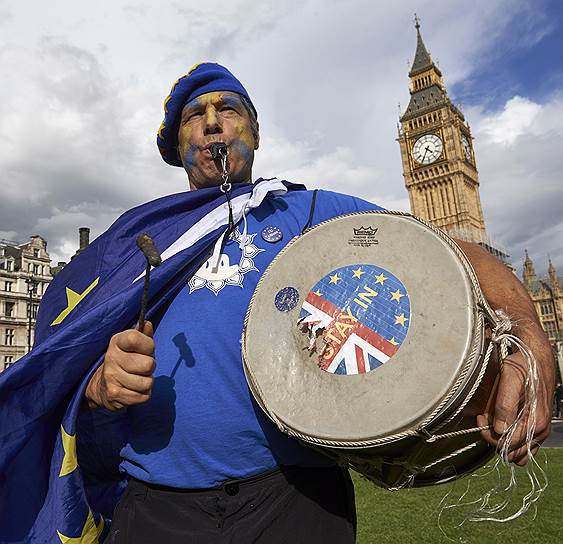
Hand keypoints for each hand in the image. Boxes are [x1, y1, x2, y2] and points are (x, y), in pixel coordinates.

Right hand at [85, 321, 154, 410]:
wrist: (103, 385)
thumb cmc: (126, 360)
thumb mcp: (133, 344)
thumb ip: (143, 334)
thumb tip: (148, 325)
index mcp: (117, 341)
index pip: (135, 338)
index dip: (148, 345)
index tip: (147, 349)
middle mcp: (111, 357)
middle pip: (148, 364)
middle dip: (150, 367)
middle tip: (142, 367)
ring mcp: (111, 377)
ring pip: (147, 382)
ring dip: (147, 382)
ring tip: (138, 378)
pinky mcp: (114, 395)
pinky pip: (143, 396)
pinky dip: (143, 395)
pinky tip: (134, 389)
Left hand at [478, 350, 551, 465]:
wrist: (536, 357)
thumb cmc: (523, 366)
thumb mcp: (510, 380)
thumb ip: (505, 406)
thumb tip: (499, 429)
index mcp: (536, 422)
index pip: (508, 445)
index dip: (489, 434)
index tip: (480, 417)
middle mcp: (540, 431)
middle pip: (512, 452)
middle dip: (494, 438)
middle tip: (484, 418)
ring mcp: (538, 430)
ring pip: (517, 452)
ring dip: (502, 440)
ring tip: (492, 421)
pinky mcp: (536, 426)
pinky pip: (523, 445)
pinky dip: (510, 439)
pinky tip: (501, 423)